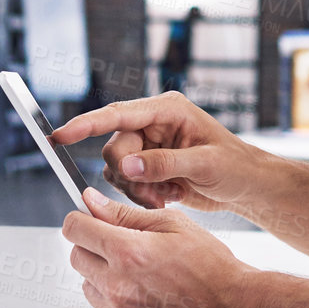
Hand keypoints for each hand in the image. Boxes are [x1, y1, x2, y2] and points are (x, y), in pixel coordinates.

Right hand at [53, 93, 261, 212]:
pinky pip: (127, 183)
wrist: (249, 187)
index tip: (59, 136)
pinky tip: (171, 197)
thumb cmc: (237, 167)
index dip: (86, 125)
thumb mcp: (206, 164)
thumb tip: (127, 166)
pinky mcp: (150, 166)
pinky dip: (143, 196)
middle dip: (129, 177)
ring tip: (169, 197)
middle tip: (156, 195)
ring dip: (137, 190)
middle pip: (114, 149)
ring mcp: (150, 146)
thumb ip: (165, 164)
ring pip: (117, 170)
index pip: (117, 114)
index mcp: (168, 110)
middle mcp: (154, 124)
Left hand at [62, 188, 268, 307]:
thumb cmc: (211, 265)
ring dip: (105, 276)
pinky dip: (117, 302)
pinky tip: (148, 297)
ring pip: (88, 285)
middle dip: (95, 247)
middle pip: (76, 257)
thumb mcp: (173, 225)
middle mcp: (117, 287)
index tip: (90, 221)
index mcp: (128, 253)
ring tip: (142, 276)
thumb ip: (125, 214)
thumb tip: (91, 202)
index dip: (82, 220)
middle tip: (127, 248)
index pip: (75, 229)